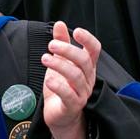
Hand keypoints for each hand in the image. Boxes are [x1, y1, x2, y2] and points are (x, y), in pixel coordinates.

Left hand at [42, 21, 100, 138]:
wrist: (60, 114)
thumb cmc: (62, 86)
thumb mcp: (60, 61)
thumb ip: (62, 43)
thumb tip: (60, 23)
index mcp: (87, 66)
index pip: (94, 49)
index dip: (88, 39)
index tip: (76, 31)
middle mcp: (88, 78)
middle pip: (83, 60)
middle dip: (67, 50)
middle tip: (51, 45)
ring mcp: (82, 92)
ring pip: (75, 76)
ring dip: (59, 65)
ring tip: (45, 58)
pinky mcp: (73, 105)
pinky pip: (69, 95)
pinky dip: (59, 86)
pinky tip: (49, 79)